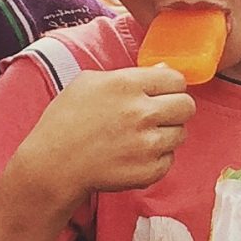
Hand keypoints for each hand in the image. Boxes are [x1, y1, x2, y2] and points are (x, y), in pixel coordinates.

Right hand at [22, 65, 196, 198]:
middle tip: (157, 116)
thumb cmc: (66, 121)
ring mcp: (147, 144)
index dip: (171, 87)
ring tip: (140, 137)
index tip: (163, 94)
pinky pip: (170, 159)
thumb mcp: (88, 83)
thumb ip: (130, 75)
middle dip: (175, 109)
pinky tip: (134, 155)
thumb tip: (164, 71)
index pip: (176, 80)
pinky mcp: (149, 170)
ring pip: (181, 133)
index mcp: (127, 85)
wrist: (53, 164)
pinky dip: (157, 159)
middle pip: (187, 106)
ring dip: (166, 134)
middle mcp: (141, 113)